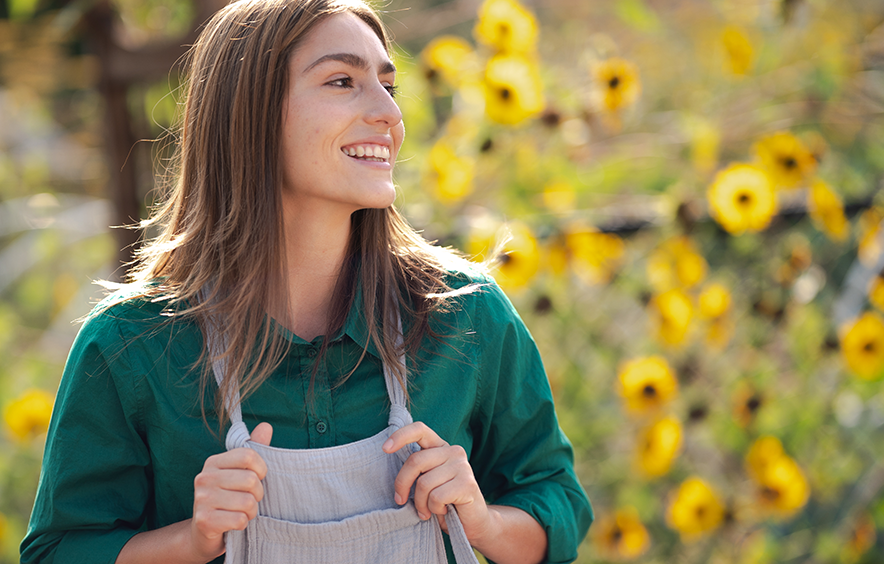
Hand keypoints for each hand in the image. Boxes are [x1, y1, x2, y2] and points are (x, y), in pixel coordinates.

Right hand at [189, 423, 271, 560]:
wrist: (202, 533)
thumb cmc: (227, 499)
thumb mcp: (240, 473)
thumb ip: (254, 450)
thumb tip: (266, 426)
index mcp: (213, 462)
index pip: (249, 455)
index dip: (261, 469)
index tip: (257, 479)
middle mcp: (204, 477)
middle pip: (251, 480)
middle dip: (257, 494)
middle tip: (248, 500)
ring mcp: (202, 499)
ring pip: (248, 502)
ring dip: (251, 512)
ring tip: (241, 512)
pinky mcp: (204, 521)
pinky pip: (240, 520)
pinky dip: (242, 524)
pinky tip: (232, 523)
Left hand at [382, 422, 494, 544]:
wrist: (471, 523)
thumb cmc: (443, 502)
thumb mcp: (426, 481)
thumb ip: (416, 469)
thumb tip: (389, 459)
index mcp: (440, 447)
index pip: (420, 430)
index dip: (400, 436)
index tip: (385, 449)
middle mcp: (453, 451)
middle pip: (415, 461)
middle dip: (402, 484)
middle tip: (400, 501)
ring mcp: (462, 466)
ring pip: (424, 483)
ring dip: (421, 503)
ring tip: (428, 510)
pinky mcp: (467, 483)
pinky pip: (436, 497)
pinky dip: (434, 509)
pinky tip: (443, 510)